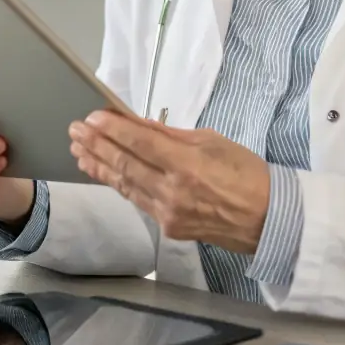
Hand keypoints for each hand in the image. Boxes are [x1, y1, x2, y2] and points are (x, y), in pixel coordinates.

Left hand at [69, 111, 270, 252]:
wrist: (268, 219)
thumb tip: (139, 124)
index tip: (92, 117)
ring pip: (126, 185)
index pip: (141, 143)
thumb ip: (171, 136)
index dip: (113, 130)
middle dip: (97, 145)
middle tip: (75, 130)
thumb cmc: (247, 173)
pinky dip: (118, 184)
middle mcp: (173, 191)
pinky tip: (104, 172)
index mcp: (189, 165)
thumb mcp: (213, 141)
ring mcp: (168, 214)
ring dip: (100, 166)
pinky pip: (138, 200)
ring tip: (79, 150)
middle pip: (126, 165)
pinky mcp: (168, 228)